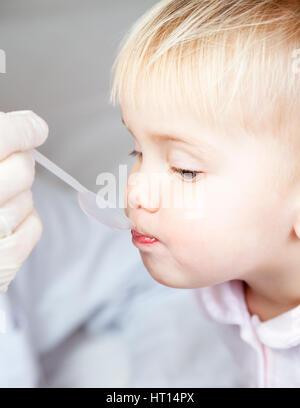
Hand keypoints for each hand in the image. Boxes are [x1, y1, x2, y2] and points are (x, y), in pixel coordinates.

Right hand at [0, 110, 48, 292]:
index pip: (2, 136)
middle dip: (19, 161)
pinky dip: (24, 220)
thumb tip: (14, 127)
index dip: (22, 128)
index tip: (34, 127)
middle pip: (22, 167)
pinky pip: (33, 226)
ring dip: (16, 196)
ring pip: (27, 198)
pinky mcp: (3, 263)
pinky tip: (2, 222)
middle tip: (6, 163)